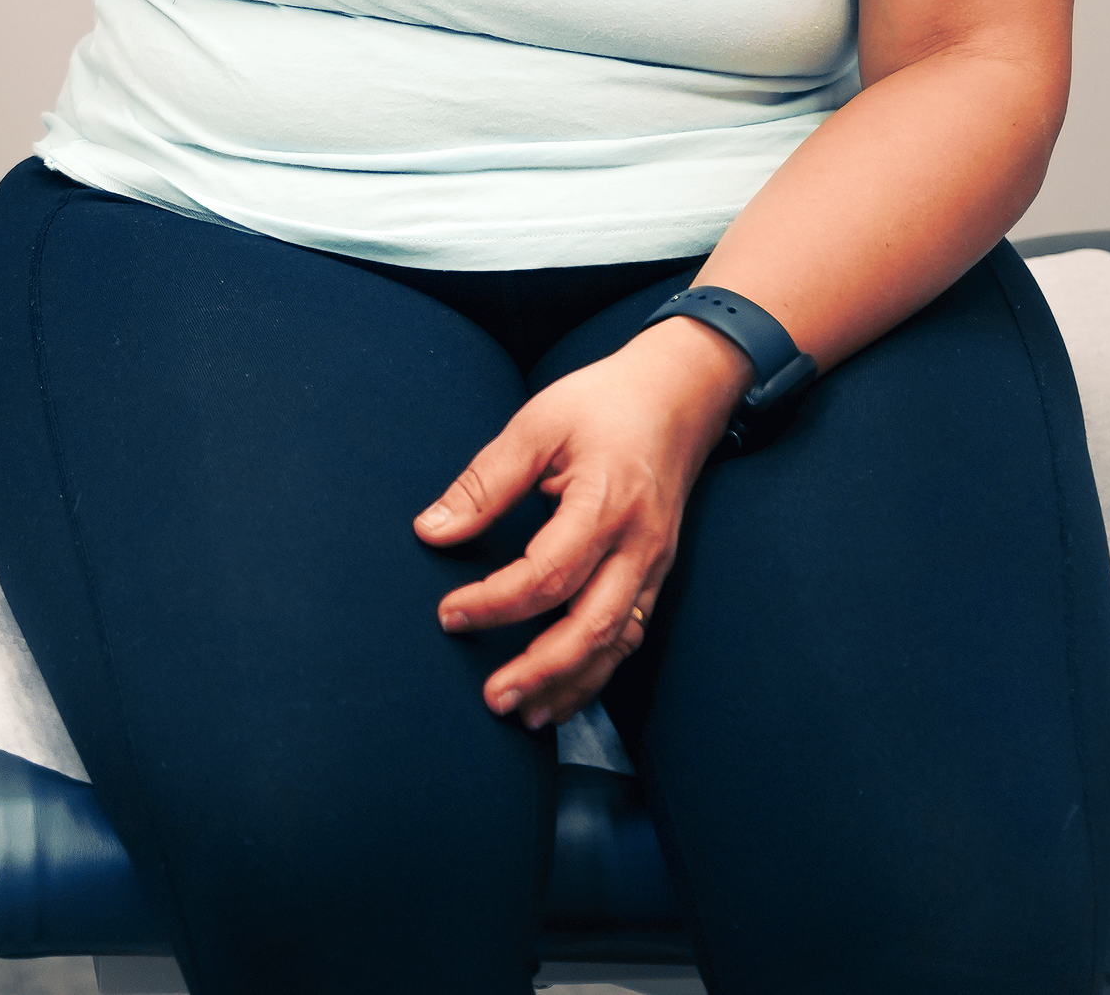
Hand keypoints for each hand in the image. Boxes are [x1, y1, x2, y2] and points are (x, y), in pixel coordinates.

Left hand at [416, 318, 745, 727]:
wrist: (677, 395)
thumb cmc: (602, 404)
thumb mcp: (537, 423)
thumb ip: (485, 482)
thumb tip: (432, 532)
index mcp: (604, 503)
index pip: (547, 574)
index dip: (495, 603)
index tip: (449, 614)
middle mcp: (637, 546)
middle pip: (591, 627)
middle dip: (540, 671)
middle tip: (492, 698)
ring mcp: (654, 567)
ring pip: (617, 645)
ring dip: (571, 685)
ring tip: (524, 714)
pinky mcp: (657, 576)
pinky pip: (630, 637)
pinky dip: (597, 671)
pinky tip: (563, 692)